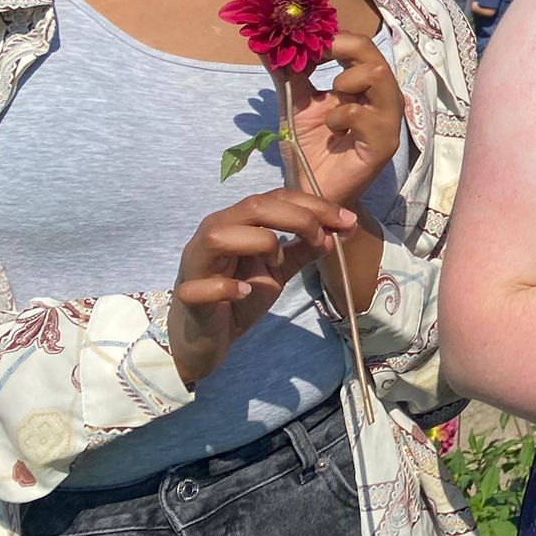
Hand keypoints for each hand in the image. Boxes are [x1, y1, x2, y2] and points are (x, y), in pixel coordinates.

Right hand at [169, 189, 355, 384]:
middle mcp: (213, 234)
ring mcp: (196, 264)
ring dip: (259, 244)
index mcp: (236, 222)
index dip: (314, 205)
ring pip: (219, 235)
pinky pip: (198, 286)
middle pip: (252, 207)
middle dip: (297, 218)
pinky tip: (246, 292)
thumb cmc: (240, 296)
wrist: (208, 337)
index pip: (274, 198)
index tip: (347, 220)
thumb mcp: (279, 269)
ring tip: (276, 264)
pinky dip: (226, 287)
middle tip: (323, 239)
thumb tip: (341, 229)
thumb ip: (305, 248)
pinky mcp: (188, 296)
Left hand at [278, 32, 403, 208]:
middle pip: (373, 52)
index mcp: (361, 86)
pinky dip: (341, 115)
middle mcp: (379, 98)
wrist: (312, 192)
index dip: (330, 37)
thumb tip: (267, 44)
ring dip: (346, 79)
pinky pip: (366, 115)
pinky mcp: (383, 144)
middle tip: (313, 56)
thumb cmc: (309, 150)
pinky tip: (330, 128)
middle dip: (340, 46)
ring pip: (379, 75)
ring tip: (330, 96)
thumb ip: (288, 75)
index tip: (301, 43)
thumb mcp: (295, 104)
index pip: (358, 45)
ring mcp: (385, 120)